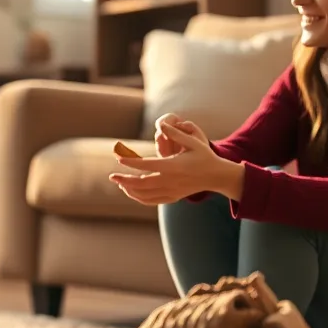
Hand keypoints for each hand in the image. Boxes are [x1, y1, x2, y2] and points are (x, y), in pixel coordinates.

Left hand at [110, 121, 241, 204]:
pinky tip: (131, 192)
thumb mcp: (194, 141)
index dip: (131, 162)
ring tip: (120, 183)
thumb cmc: (204, 156)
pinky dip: (140, 198)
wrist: (216, 176)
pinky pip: (153, 201)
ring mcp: (172, 191)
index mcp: (175, 166)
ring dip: (130, 190)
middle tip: (112, 176)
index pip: (148, 165)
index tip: (119, 159)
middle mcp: (172, 181)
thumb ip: (177, 133)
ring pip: (146, 195)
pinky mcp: (173, 197)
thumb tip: (161, 125)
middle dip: (125, 180)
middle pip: (143, 183)